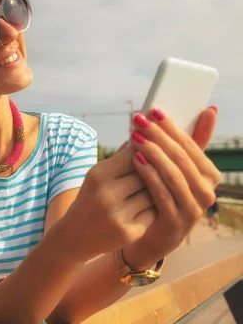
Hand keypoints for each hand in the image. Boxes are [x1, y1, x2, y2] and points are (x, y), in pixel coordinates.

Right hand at [61, 144, 156, 261]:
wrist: (74, 237)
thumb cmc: (90, 198)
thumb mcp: (97, 175)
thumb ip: (121, 157)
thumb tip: (145, 133)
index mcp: (97, 176)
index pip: (134, 154)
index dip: (146, 150)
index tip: (151, 150)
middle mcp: (106, 195)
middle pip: (146, 173)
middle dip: (152, 171)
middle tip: (153, 171)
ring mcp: (119, 216)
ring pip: (154, 193)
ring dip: (155, 190)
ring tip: (147, 190)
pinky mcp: (130, 233)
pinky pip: (154, 212)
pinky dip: (153, 208)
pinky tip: (145, 208)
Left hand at [123, 107, 220, 268]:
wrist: (148, 236)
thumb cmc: (159, 196)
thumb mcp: (172, 169)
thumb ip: (186, 143)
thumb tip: (209, 109)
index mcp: (208, 175)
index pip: (191, 145)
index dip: (171, 126)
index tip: (152, 110)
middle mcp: (206, 192)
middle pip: (181, 157)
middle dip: (158, 135)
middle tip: (139, 120)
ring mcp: (193, 209)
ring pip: (174, 174)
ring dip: (154, 152)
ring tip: (135, 137)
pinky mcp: (177, 223)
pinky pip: (163, 194)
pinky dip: (150, 174)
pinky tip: (136, 160)